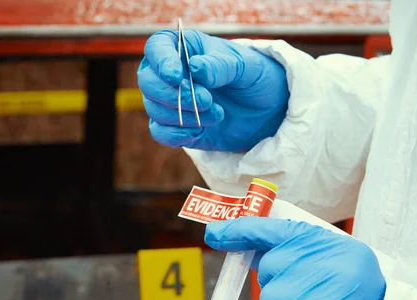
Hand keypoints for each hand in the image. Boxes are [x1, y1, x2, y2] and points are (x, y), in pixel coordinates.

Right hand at [137, 30, 289, 151]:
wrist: (269, 110)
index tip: (176, 76)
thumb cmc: (256, 78)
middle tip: (206, 100)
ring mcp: (173, 101)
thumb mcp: (245, 67)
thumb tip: (196, 68)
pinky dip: (176, 134)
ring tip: (217, 114)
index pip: (157, 48)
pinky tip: (200, 131)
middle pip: (148, 81)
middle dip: (174, 95)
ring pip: (154, 109)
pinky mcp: (179, 126)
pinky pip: (160, 132)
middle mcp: (172, 74)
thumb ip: (221, 66)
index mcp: (186, 49)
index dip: (161, 62)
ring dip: (184, 116)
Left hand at [205, 217, 385, 299]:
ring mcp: (308, 296)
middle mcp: (320, 264)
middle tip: (314, 297)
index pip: (275, 229)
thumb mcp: (339, 262)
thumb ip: (299, 251)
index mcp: (330, 243)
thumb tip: (250, 249)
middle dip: (282, 284)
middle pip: (270, 269)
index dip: (241, 230)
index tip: (215, 233)